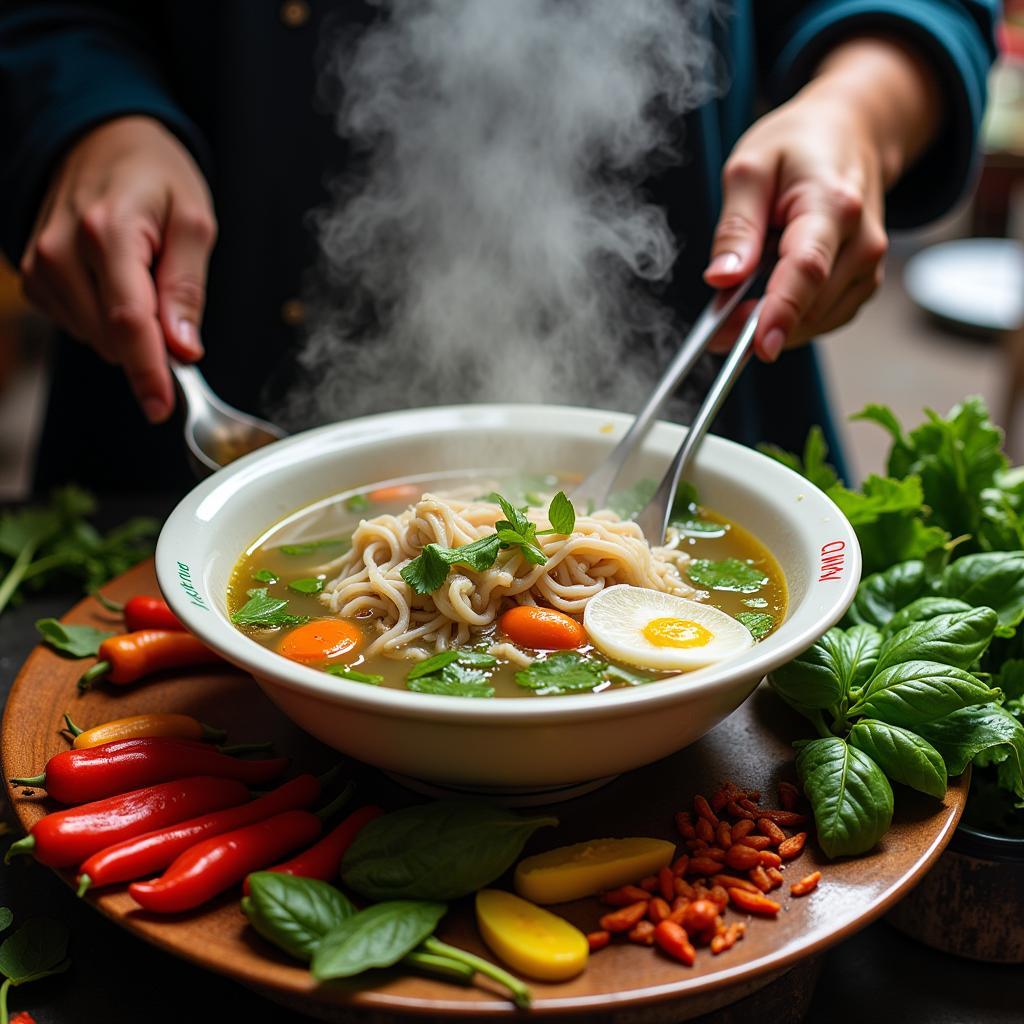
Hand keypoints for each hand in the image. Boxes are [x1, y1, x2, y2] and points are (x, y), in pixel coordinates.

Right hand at [20, 116, 216, 421]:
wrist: (100, 139)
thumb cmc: (154, 176)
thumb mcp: (194, 221)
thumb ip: (187, 289)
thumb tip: (184, 350)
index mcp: (107, 232)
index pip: (128, 322)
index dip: (148, 372)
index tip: (161, 406)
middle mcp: (61, 251)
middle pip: (112, 337)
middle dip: (152, 341)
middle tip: (172, 300)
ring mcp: (40, 266)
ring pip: (96, 338)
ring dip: (130, 328)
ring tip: (142, 275)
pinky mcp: (33, 279)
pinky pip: (79, 327)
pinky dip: (106, 319)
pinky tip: (115, 282)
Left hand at [704, 37, 938, 361]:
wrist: (852, 135)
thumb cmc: (799, 146)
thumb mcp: (750, 169)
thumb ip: (736, 226)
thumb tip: (721, 278)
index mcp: (833, 206)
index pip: (807, 270)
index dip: (781, 312)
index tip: (758, 346)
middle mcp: (862, 241)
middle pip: (810, 305)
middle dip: (758, 324)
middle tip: (715, 322)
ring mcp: (868, 266)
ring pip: (816, 320)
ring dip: (774, 323)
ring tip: (742, 296)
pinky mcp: (863, 283)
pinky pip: (823, 318)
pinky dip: (791, 318)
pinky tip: (769, 296)